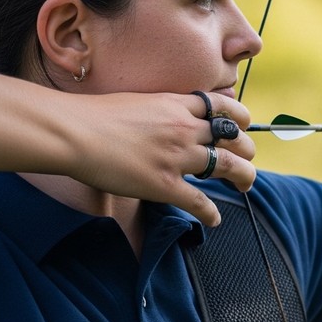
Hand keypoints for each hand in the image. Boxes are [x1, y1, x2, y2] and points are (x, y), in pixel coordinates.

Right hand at [65, 90, 257, 225]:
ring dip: (243, 177)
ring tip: (245, 185)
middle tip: (246, 159)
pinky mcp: (164, 185)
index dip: (241, 117)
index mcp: (177, 105)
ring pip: (228, 166)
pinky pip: (199, 202)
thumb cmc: (95, 115)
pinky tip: (214, 219)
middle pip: (234, 138)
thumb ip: (159, 111)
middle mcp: (185, 129)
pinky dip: (211, 213)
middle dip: (246, 150)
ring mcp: (177, 157)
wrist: (75, 132)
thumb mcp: (137, 101)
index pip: (224, 106)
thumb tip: (163, 119)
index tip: (244, 126)